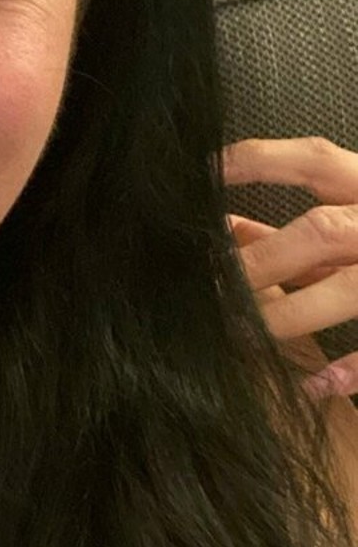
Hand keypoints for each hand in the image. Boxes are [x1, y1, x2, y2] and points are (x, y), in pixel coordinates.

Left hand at [223, 136, 357, 401]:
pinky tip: (312, 385)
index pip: (313, 161)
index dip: (256, 164)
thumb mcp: (346, 216)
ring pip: (347, 288)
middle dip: (261, 260)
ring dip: (288, 314)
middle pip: (321, 231)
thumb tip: (220, 229)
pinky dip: (350, 368)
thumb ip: (287, 227)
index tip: (203, 178)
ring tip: (242, 333)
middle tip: (212, 286)